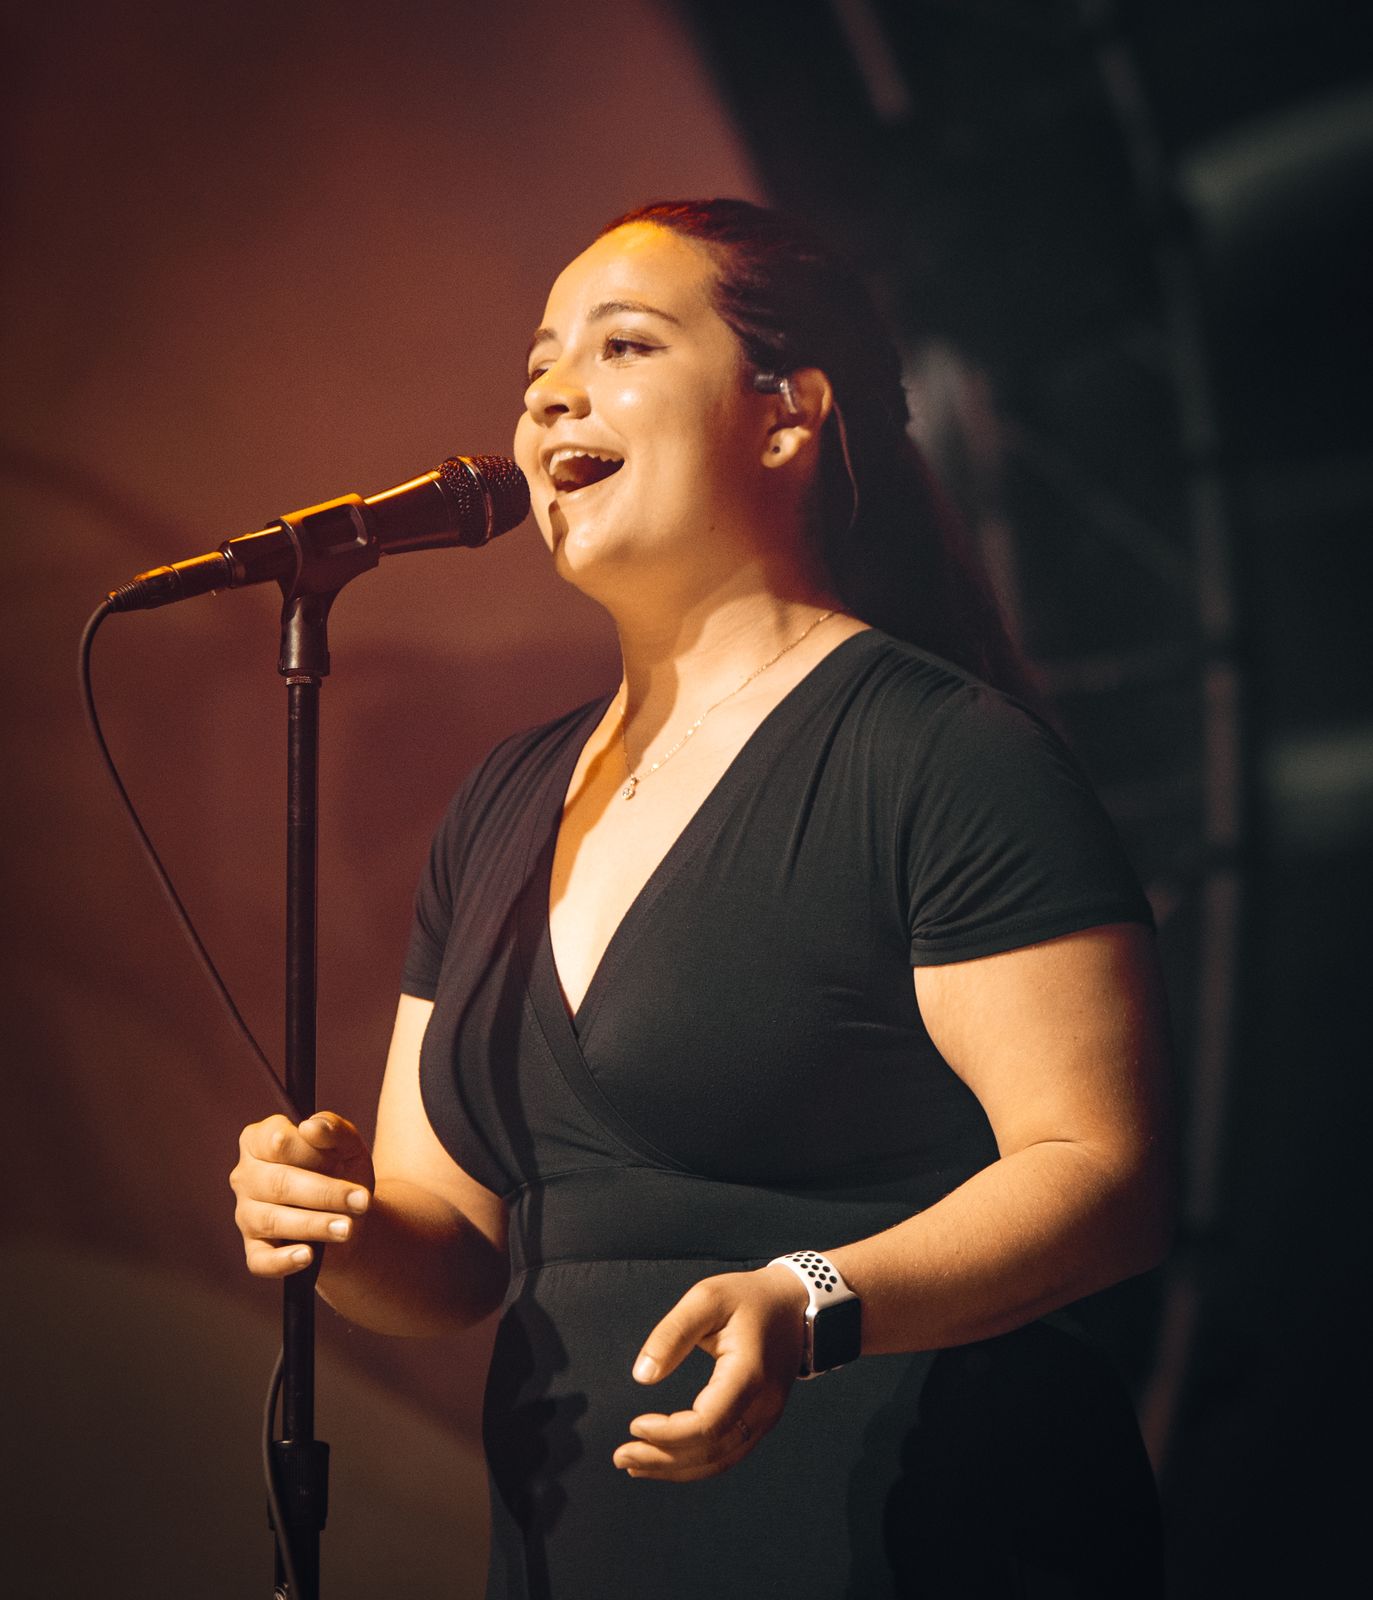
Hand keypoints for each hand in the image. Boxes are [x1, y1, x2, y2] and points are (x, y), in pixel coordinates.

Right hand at [230, 1111, 374, 1276]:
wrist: (350, 1214)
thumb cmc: (341, 1171)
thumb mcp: (348, 1146)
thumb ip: (333, 1128)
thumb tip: (311, 1127)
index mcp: (260, 1140)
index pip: (276, 1141)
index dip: (311, 1152)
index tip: (338, 1159)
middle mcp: (246, 1176)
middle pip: (278, 1183)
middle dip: (323, 1193)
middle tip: (360, 1201)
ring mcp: (246, 1214)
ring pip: (273, 1220)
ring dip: (314, 1224)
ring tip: (347, 1228)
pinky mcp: (255, 1249)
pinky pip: (261, 1260)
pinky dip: (283, 1260)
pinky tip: (307, 1255)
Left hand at [612, 1265, 807, 1481]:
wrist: (794, 1303)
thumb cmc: (748, 1297)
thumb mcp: (707, 1298)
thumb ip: (672, 1333)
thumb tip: (642, 1376)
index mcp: (749, 1374)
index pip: (707, 1424)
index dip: (668, 1434)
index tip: (634, 1425)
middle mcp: (763, 1405)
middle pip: (711, 1451)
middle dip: (662, 1459)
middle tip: (621, 1456)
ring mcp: (766, 1417)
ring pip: (720, 1461)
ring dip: (675, 1468)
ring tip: (635, 1464)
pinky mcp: (762, 1419)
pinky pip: (728, 1453)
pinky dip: (695, 1463)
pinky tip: (666, 1459)